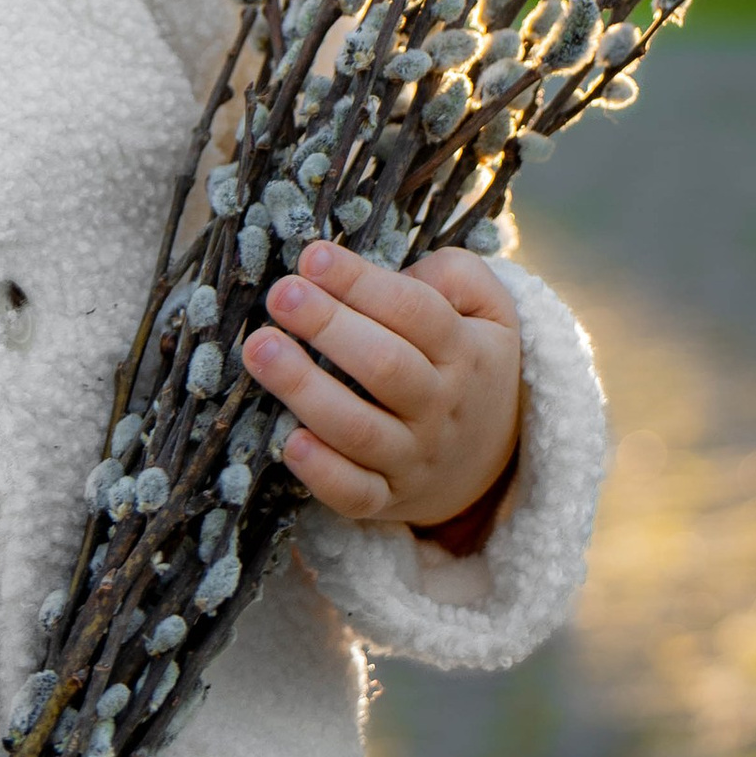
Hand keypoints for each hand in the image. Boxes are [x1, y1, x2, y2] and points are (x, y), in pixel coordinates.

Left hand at [242, 242, 522, 532]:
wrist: (494, 462)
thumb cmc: (472, 365)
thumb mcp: (491, 311)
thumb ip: (457, 276)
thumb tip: (402, 269)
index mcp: (465, 352)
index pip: (414, 310)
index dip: (361, 282)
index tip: (312, 257)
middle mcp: (441, 407)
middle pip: (384, 366)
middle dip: (327, 325)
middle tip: (280, 294)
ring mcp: (414, 458)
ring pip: (359, 430)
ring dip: (304, 389)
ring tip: (260, 349)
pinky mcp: (388, 499)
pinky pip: (354, 494)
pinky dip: (321, 473)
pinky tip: (288, 442)